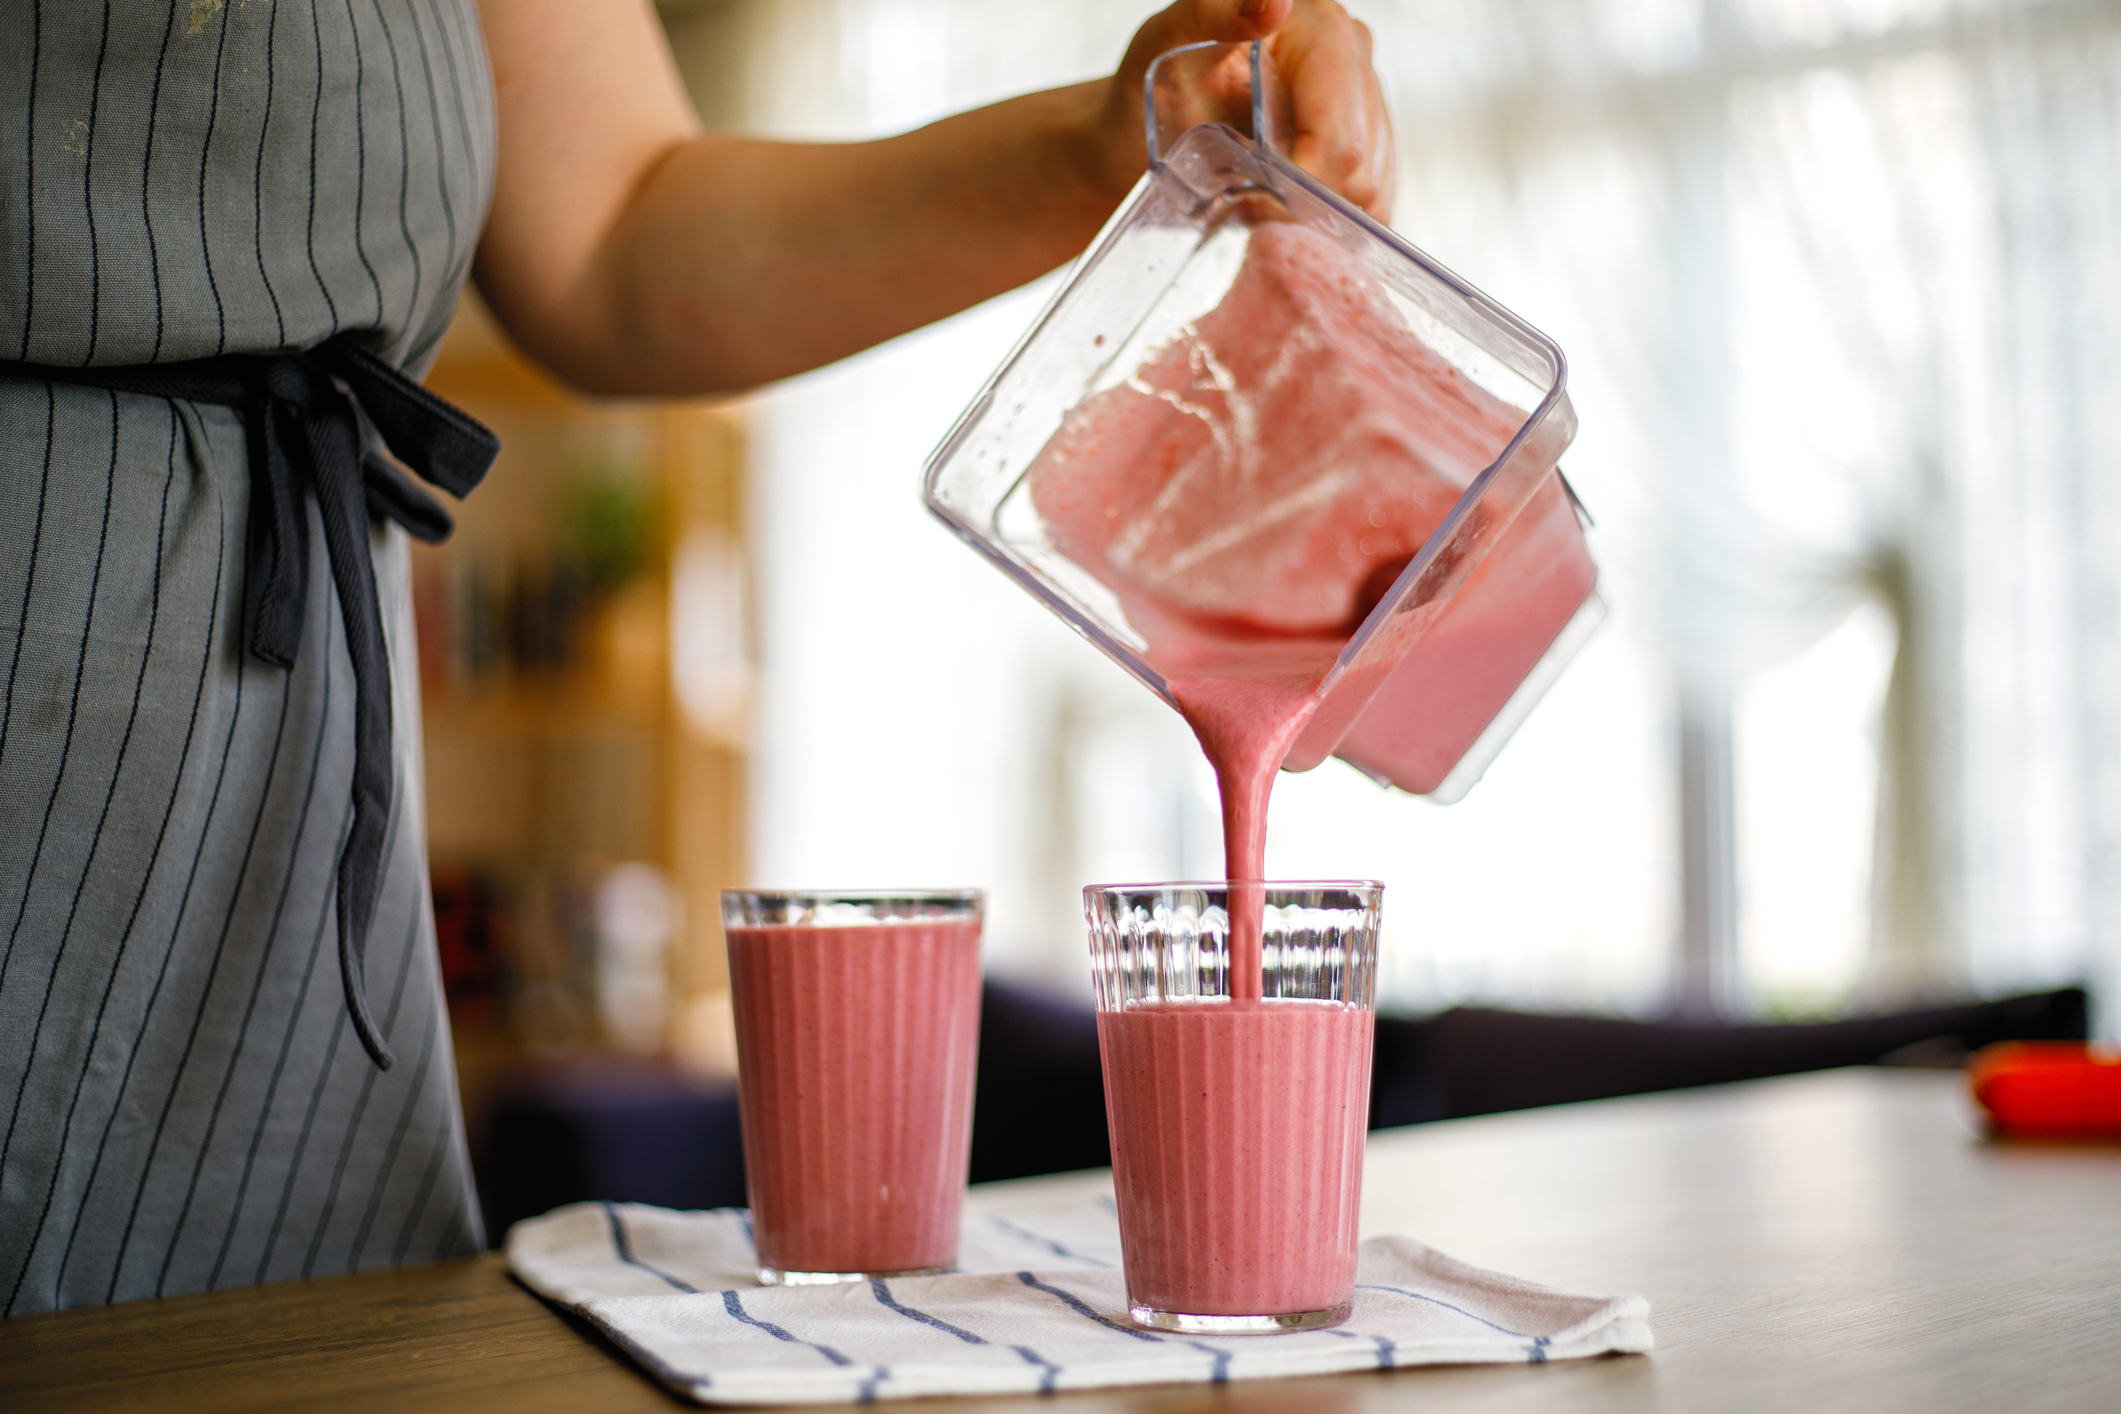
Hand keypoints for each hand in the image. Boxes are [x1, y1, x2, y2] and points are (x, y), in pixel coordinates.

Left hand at [1089, 0, 1395, 221]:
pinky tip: (1286, 209)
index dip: (1304, 181)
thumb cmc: (1146, 96)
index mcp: (1315, 25)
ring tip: (1259, 199)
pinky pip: (1373, 201)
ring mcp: (1365, 98)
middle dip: (1304, 200)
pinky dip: (1329, 221)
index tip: (1258, 202)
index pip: (1339, 131)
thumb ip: (1207, 15)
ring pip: (1369, 189)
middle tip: (1248, 201)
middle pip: (1359, 164)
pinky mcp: (1368, 142)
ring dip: (1313, 213)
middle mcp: (1350, 53)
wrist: (1143, 135)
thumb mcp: (1159, 48)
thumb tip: (1275, 2)